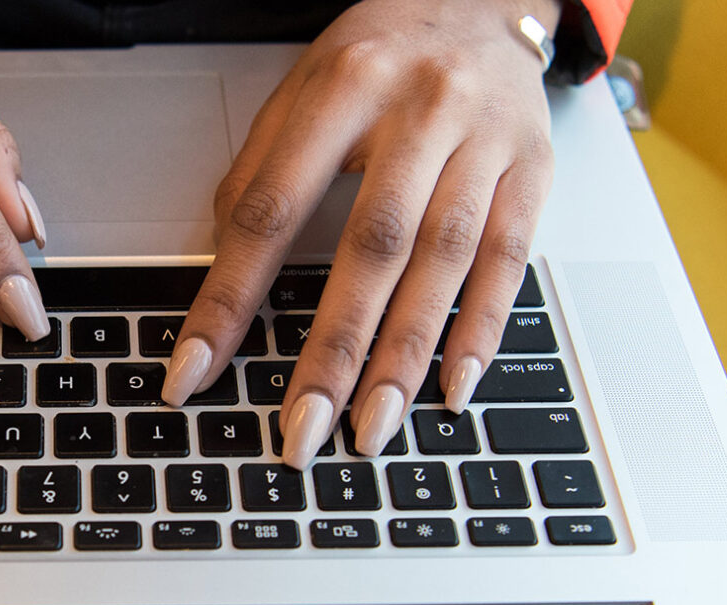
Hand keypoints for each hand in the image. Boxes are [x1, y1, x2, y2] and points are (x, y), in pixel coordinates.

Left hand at [161, 0, 559, 468]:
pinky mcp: (532, 169)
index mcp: (342, 85)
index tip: (194, 372)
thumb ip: (260, 175)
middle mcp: (420, 110)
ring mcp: (484, 141)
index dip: (228, 300)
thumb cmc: (381, 53)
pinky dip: (480, 331)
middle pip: (371, 246)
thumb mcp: (301, 89)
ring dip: (404, 357)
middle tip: (300, 430)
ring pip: (443, 263)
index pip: (271, 209)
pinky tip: (451, 388)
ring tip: (369, 428)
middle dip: (332, 350)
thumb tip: (222, 280)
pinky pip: (508, 262)